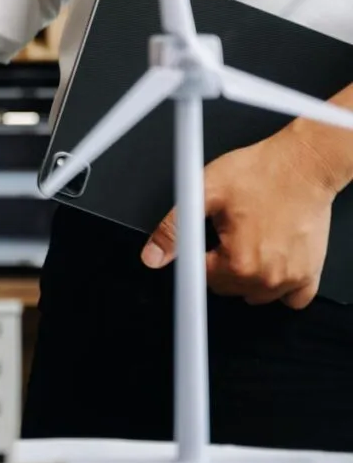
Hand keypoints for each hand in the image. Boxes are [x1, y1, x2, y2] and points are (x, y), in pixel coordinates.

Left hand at [141, 128, 337, 308]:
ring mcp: (292, 279)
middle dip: (220, 263)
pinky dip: (279, 286)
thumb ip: (174, 228)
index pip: (200, 279)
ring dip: (247, 274)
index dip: (197, 257)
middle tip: (230, 230)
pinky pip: (290, 299)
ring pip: (253, 294)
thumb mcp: (204, 192)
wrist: (303, 163)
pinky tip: (272, 260)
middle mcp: (267, 276)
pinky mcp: (310, 274)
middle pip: (225, 288)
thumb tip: (152, 256)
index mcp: (239, 261)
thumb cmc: (260, 172)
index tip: (207, 243)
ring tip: (251, 238)